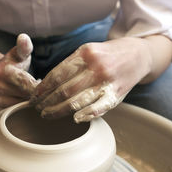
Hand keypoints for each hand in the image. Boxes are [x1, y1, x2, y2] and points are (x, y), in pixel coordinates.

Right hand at [0, 33, 39, 111]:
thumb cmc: (14, 64)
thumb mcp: (19, 54)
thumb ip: (24, 47)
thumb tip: (23, 38)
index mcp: (4, 72)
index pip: (29, 85)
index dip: (41, 87)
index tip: (47, 86)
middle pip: (27, 98)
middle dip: (39, 97)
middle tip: (46, 94)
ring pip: (23, 109)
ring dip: (33, 107)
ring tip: (38, 99)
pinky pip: (16, 117)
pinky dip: (25, 114)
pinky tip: (30, 108)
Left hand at [30, 37, 152, 122]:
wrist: (138, 55)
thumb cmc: (106, 56)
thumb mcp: (87, 51)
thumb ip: (70, 66)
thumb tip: (46, 84)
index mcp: (84, 54)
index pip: (57, 75)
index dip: (42, 89)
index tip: (33, 97)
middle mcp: (95, 67)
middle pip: (64, 90)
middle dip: (46, 102)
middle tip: (36, 109)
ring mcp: (106, 82)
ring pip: (77, 101)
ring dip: (58, 111)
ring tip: (47, 115)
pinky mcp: (116, 94)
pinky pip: (99, 108)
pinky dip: (86, 115)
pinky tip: (74, 119)